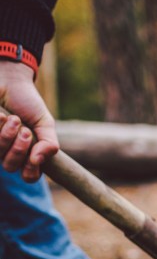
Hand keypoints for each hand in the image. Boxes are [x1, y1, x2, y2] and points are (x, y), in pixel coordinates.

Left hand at [0, 60, 58, 181]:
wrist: (10, 82)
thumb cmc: (28, 104)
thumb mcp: (46, 124)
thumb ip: (49, 144)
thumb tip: (38, 160)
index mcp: (28, 153)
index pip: (28, 176)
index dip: (31, 172)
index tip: (34, 159)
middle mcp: (9, 151)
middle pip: (11, 166)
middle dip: (19, 149)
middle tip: (25, 131)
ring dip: (7, 135)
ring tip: (12, 118)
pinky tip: (1, 115)